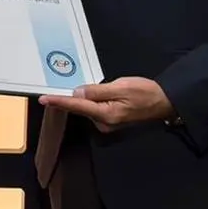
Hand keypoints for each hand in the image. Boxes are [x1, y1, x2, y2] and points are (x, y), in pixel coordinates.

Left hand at [39, 77, 173, 132]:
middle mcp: (103, 123)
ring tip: (92, 86)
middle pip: (80, 108)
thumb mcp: (121, 87)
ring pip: (87, 108)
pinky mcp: (110, 120)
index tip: (43, 99)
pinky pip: (94, 108)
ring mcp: (106, 123)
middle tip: (68, 85)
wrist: (164, 102)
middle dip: (72, 97)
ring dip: (84, 97)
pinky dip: (91, 100)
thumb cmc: (145, 93)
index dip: (59, 102)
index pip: (77, 107)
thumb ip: (97, 91)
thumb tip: (76, 94)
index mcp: (106, 115)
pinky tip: (96, 93)